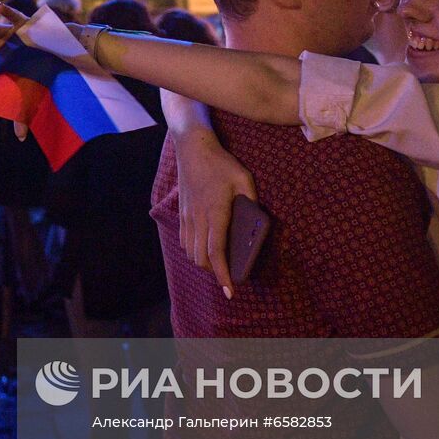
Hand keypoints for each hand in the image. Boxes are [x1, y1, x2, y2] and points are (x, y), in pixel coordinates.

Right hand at [174, 130, 257, 297]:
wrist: (192, 148)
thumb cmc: (221, 163)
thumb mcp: (244, 178)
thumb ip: (251, 200)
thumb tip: (256, 221)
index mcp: (215, 212)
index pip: (216, 252)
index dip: (223, 274)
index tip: (230, 291)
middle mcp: (198, 218)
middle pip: (201, 258)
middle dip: (214, 272)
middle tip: (229, 276)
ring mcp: (187, 216)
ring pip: (190, 251)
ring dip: (203, 262)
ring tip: (218, 264)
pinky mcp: (182, 212)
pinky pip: (185, 240)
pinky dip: (194, 250)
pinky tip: (205, 247)